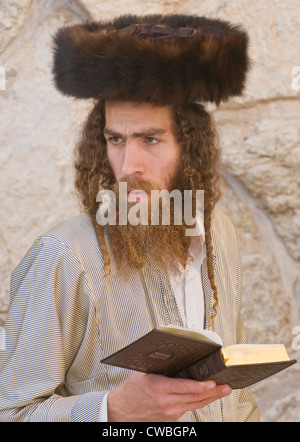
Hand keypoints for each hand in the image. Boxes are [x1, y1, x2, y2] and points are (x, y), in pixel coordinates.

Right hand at [107, 371, 231, 421]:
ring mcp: (170, 411)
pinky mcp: (172, 417)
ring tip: (224, 390)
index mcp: (159, 387)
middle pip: (195, 398)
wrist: (123, 410)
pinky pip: (189, 408)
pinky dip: (200, 401)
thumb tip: (178, 355)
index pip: (184, 387)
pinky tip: (209, 396)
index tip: (212, 382)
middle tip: (226, 386)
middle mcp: (166, 402)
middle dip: (213, 392)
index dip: (200, 386)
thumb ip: (162, 367)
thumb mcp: (145, 372)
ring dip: (211, 398)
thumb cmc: (134, 388)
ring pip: (195, 405)